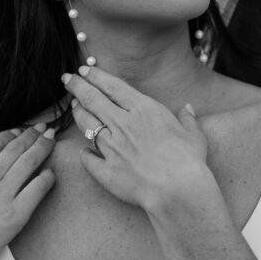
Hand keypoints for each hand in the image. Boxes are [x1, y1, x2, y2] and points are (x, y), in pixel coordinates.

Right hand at [0, 126, 54, 259]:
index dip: (12, 134)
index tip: (21, 131)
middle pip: (17, 146)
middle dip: (33, 134)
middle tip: (44, 128)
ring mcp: (2, 193)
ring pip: (30, 161)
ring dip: (43, 147)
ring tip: (51, 139)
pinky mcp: (15, 213)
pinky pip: (38, 188)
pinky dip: (47, 177)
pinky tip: (50, 173)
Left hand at [63, 66, 209, 211]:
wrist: (177, 189)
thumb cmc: (189, 160)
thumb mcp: (194, 135)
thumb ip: (188, 119)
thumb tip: (188, 108)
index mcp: (143, 110)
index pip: (113, 86)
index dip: (96, 76)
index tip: (85, 70)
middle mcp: (123, 124)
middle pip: (92, 99)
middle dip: (77, 86)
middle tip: (67, 79)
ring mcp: (111, 147)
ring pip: (86, 124)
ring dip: (77, 112)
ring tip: (72, 105)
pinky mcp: (106, 170)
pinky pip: (88, 159)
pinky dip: (85, 154)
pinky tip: (84, 152)